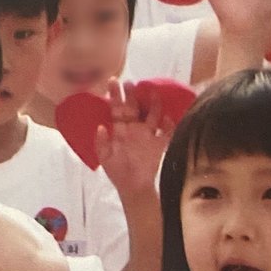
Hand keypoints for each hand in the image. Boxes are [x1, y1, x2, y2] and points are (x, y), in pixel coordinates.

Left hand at [93, 79, 171, 196]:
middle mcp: (134, 129)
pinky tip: (167, 117)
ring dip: (152, 104)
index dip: (115, 96)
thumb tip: (101, 127)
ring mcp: (148, 136)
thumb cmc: (118, 174)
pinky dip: (169, 125)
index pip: (116, 109)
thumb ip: (101, 143)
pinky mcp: (160, 145)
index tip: (112, 81)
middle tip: (129, 82)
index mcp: (120, 131)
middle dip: (131, 94)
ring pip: (151, 115)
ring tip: (151, 91)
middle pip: (133, 108)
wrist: (134, 189)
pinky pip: (167, 132)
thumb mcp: (105, 159)